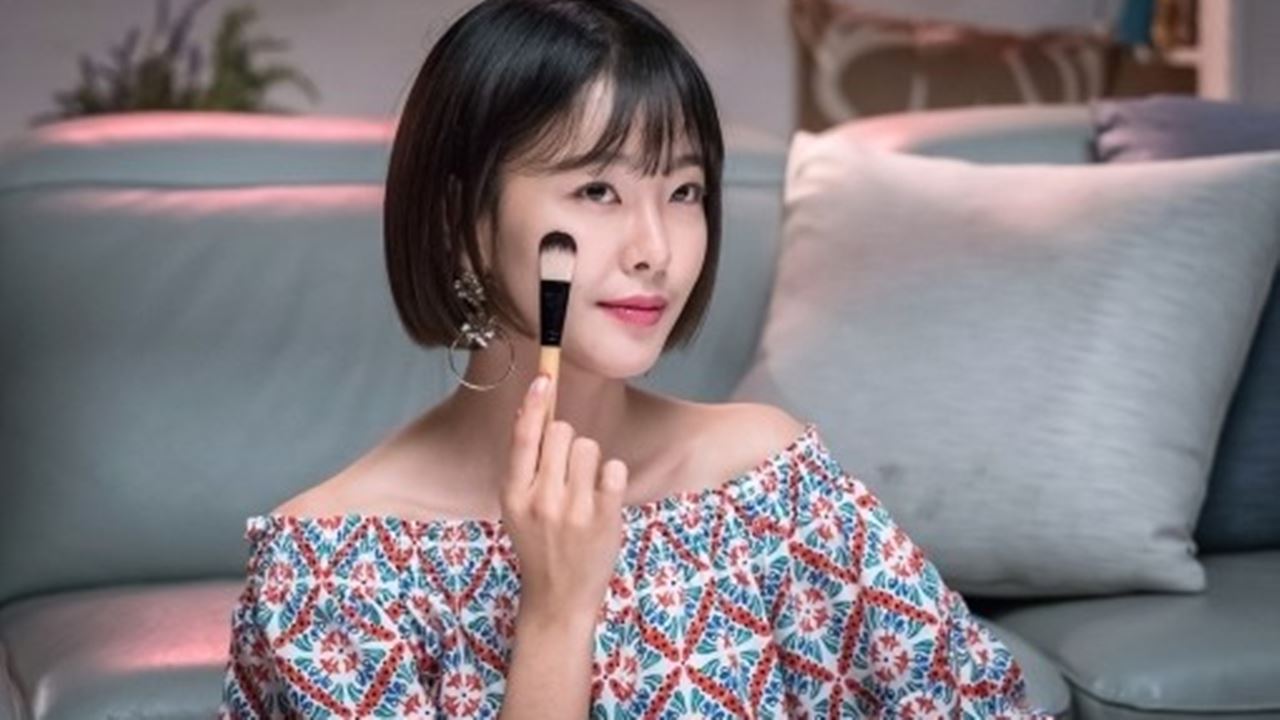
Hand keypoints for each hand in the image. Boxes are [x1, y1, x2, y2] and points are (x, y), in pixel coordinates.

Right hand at [502, 374, 628, 629]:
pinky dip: (612, 477)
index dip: (534, 403)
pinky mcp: (604, 518)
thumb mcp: (517, 507)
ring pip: (589, 446)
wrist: (558, 599)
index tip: (544, 378)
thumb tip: (528, 409)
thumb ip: (523, 464)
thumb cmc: (540, 546)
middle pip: (562, 432)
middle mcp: (540, 499)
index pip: (523, 436)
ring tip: (585, 490)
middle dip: (569, 440)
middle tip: (568, 471)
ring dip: (591, 461)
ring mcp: (573, 510)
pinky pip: (614, 468)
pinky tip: (604, 499)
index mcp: (513, 493)